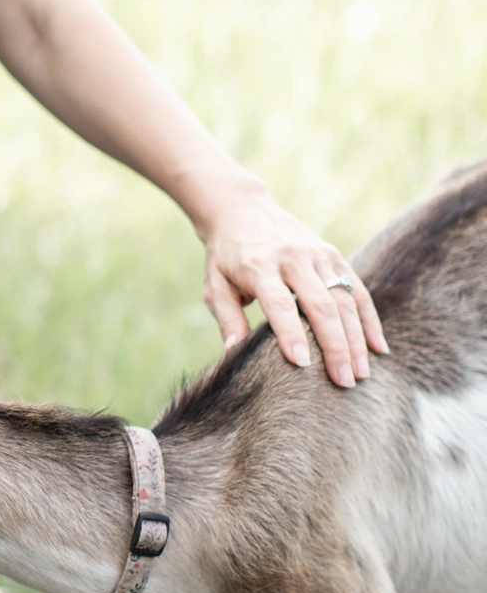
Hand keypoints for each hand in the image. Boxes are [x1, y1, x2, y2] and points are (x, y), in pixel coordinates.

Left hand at [197, 182, 388, 387]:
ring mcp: (318, 254)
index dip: (290, 333)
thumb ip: (227, 318)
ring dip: (356, 338)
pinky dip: (369, 319)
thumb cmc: (226, 257)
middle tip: (343, 382)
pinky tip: (377, 348)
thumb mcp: (215, 285)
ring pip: (344, 299)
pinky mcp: (333, 254)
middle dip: (335, 345)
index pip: (279, 303)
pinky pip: (357, 289)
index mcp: (259, 265)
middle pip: (321, 304)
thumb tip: (234, 354)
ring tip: (361, 373)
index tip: (302, 364)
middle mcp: (292, 257)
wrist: (242, 210)